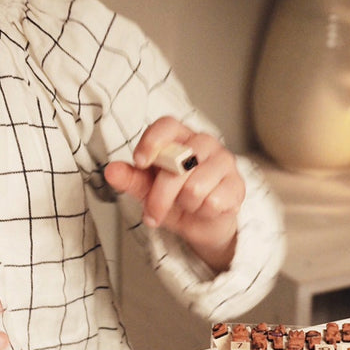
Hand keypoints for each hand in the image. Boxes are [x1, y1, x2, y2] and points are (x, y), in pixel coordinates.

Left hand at [103, 117, 243, 271]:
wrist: (203, 223)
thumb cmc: (174, 199)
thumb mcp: (147, 190)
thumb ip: (130, 179)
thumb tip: (111, 171)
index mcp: (180, 137)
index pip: (167, 125)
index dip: (152, 141)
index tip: (140, 162)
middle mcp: (204, 143)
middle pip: (177, 165)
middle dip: (160, 197)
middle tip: (154, 213)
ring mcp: (224, 161)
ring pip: (195, 187)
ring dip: (185, 205)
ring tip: (186, 205)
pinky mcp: (237, 184)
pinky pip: (213, 202)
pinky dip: (203, 212)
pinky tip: (205, 209)